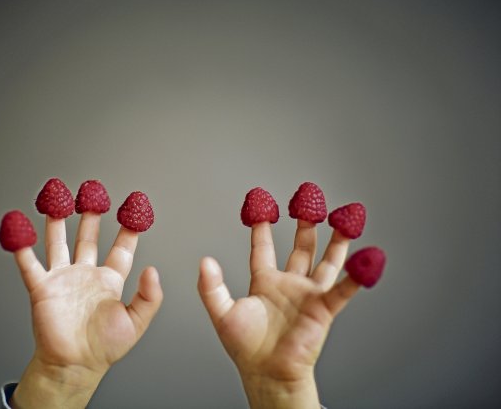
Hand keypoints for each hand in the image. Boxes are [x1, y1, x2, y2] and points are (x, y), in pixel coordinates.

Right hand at [10, 213, 162, 408]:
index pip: (121, 247)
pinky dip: (22, 246)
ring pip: (59, 242)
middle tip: (92, 191)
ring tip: (56, 197)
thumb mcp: (136, 322)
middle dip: (90, 213)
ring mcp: (63, 279)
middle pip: (88, 236)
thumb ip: (148, 296)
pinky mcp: (42, 288)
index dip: (129, 226)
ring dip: (57, 220)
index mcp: (110, 281)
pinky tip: (18, 227)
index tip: (135, 205)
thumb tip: (153, 269)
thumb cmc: (105, 348)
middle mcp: (86, 274)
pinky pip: (30, 263)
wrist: (75, 366)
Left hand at [198, 220, 359, 408]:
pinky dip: (357, 276)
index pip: (263, 247)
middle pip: (300, 247)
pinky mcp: (323, 308)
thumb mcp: (222, 312)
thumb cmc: (245, 348)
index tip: (260, 204)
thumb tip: (204, 261)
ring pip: (326, 261)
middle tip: (308, 199)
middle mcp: (289, 284)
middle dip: (305, 223)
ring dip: (336, 240)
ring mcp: (307, 294)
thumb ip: (211, 286)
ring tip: (345, 217)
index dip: (260, 225)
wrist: (267, 373)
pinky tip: (367, 259)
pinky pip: (343, 289)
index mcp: (264, 282)